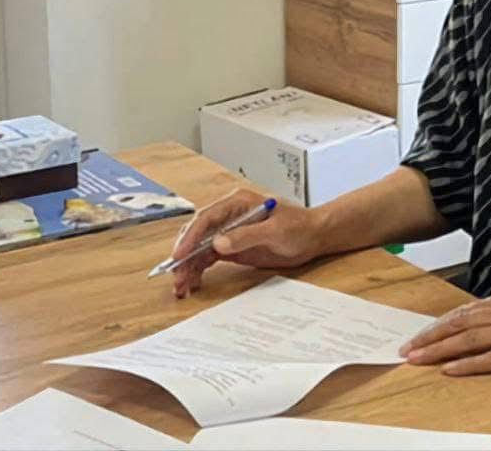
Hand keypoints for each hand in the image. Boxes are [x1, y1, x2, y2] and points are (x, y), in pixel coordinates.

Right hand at [169, 187, 324, 297]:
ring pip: (199, 248)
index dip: (190, 236)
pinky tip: (192, 283)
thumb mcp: (276, 231)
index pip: (207, 217)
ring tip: (181, 287)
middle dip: (184, 254)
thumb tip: (218, 243)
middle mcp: (229, 215)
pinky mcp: (232, 247)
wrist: (314, 236)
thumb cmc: (299, 226)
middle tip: (176, 276)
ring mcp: (229, 231)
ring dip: (188, 266)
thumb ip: (247, 235)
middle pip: (198, 233)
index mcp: (238, 202)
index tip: (179, 255)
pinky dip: (198, 270)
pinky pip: (208, 257)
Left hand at [400, 286, 490, 375]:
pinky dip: (469, 364)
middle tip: (407, 349)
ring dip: (441, 349)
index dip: (440, 325)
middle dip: (431, 337)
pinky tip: (451, 370)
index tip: (419, 336)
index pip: (466, 311)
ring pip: (471, 338)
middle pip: (461, 322)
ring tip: (418, 359)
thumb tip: (484, 330)